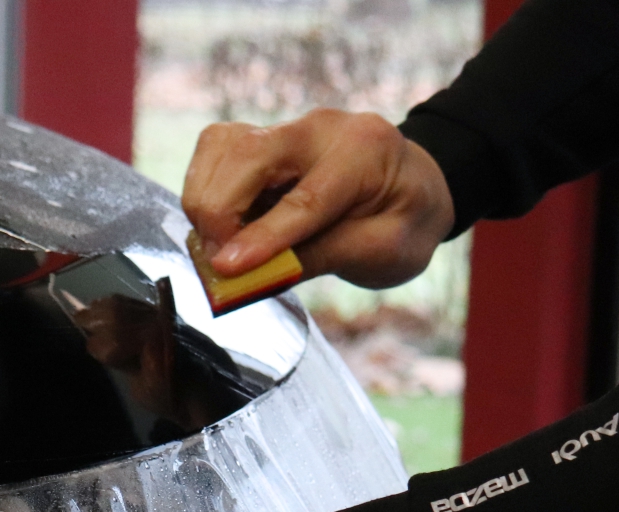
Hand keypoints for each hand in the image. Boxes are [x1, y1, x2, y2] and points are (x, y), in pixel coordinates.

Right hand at [183, 109, 454, 290]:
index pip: (304, 197)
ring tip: (219, 244)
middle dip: (220, 212)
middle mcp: (321, 128)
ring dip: (205, 199)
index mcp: (365, 151)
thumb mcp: (385, 251)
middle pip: (247, 155)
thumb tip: (251, 276)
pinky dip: (205, 187)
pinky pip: (215, 151)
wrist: (413, 186)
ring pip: (220, 146)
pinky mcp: (262, 138)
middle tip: (220, 264)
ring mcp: (287, 127)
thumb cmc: (404, 221)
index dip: (261, 236)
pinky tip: (222, 222)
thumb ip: (320, 258)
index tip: (227, 268)